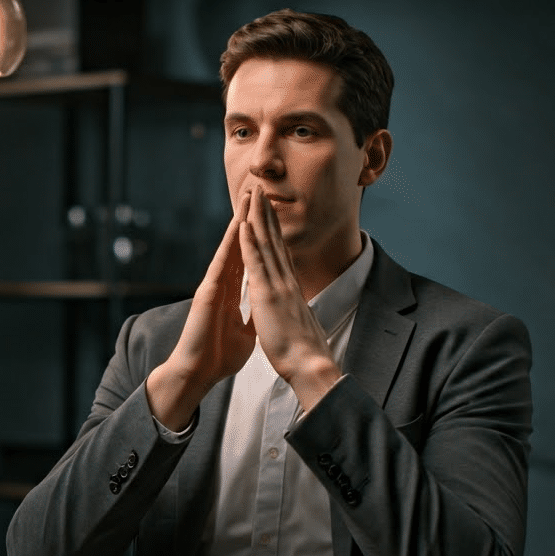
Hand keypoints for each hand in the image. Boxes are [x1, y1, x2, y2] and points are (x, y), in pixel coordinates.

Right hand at [147, 192, 256, 428]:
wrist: (199, 372)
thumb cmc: (219, 357)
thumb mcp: (247, 334)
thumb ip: (253, 317)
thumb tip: (266, 311)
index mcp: (233, 293)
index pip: (249, 258)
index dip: (260, 237)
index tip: (271, 217)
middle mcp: (223, 284)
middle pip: (240, 244)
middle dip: (250, 219)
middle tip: (259, 192)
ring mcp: (214, 285)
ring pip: (229, 247)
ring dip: (239, 221)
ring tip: (248, 197)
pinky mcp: (207, 292)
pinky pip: (221, 262)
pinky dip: (229, 243)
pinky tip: (236, 225)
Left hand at [240, 186, 341, 409]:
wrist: (310, 365)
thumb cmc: (304, 353)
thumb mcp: (298, 327)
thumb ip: (294, 314)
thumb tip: (295, 312)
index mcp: (291, 290)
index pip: (280, 254)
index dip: (274, 231)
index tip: (269, 213)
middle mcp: (286, 282)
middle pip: (275, 240)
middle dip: (267, 214)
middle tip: (261, 190)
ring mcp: (278, 286)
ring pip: (266, 244)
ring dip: (257, 218)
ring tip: (252, 195)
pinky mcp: (267, 295)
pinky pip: (256, 263)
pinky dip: (250, 242)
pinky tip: (243, 224)